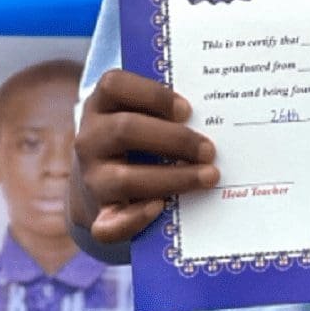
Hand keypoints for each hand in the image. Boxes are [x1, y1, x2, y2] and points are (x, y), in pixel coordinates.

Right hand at [71, 69, 218, 243]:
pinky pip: (109, 225)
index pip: (115, 85)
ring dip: (172, 178)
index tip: (187, 110)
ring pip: (124, 179)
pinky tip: (162, 207)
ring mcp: (91, 176)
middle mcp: (91, 137)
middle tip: (210, 149)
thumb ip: (168, 106)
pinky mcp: (97, 212)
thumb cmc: (139, 131)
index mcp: (102, 102)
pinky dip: (135, 218)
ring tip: (209, 176)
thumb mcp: (142, 110)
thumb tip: (218, 108)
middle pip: (126, 130)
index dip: (153, 95)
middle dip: (175, 140)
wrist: (103, 178)